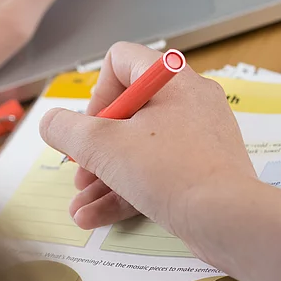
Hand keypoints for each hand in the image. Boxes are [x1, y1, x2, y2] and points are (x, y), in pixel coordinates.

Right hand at [39, 43, 258, 245]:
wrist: (229, 219)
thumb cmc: (171, 171)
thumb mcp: (104, 146)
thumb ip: (68, 130)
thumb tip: (51, 121)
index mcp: (171, 79)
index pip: (121, 60)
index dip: (96, 92)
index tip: (90, 127)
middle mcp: (189, 100)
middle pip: (127, 111)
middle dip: (94, 147)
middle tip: (80, 171)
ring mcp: (198, 136)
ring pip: (139, 148)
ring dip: (103, 176)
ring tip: (79, 206)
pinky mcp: (202, 169)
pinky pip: (157, 172)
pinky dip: (127, 190)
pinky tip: (95, 218)